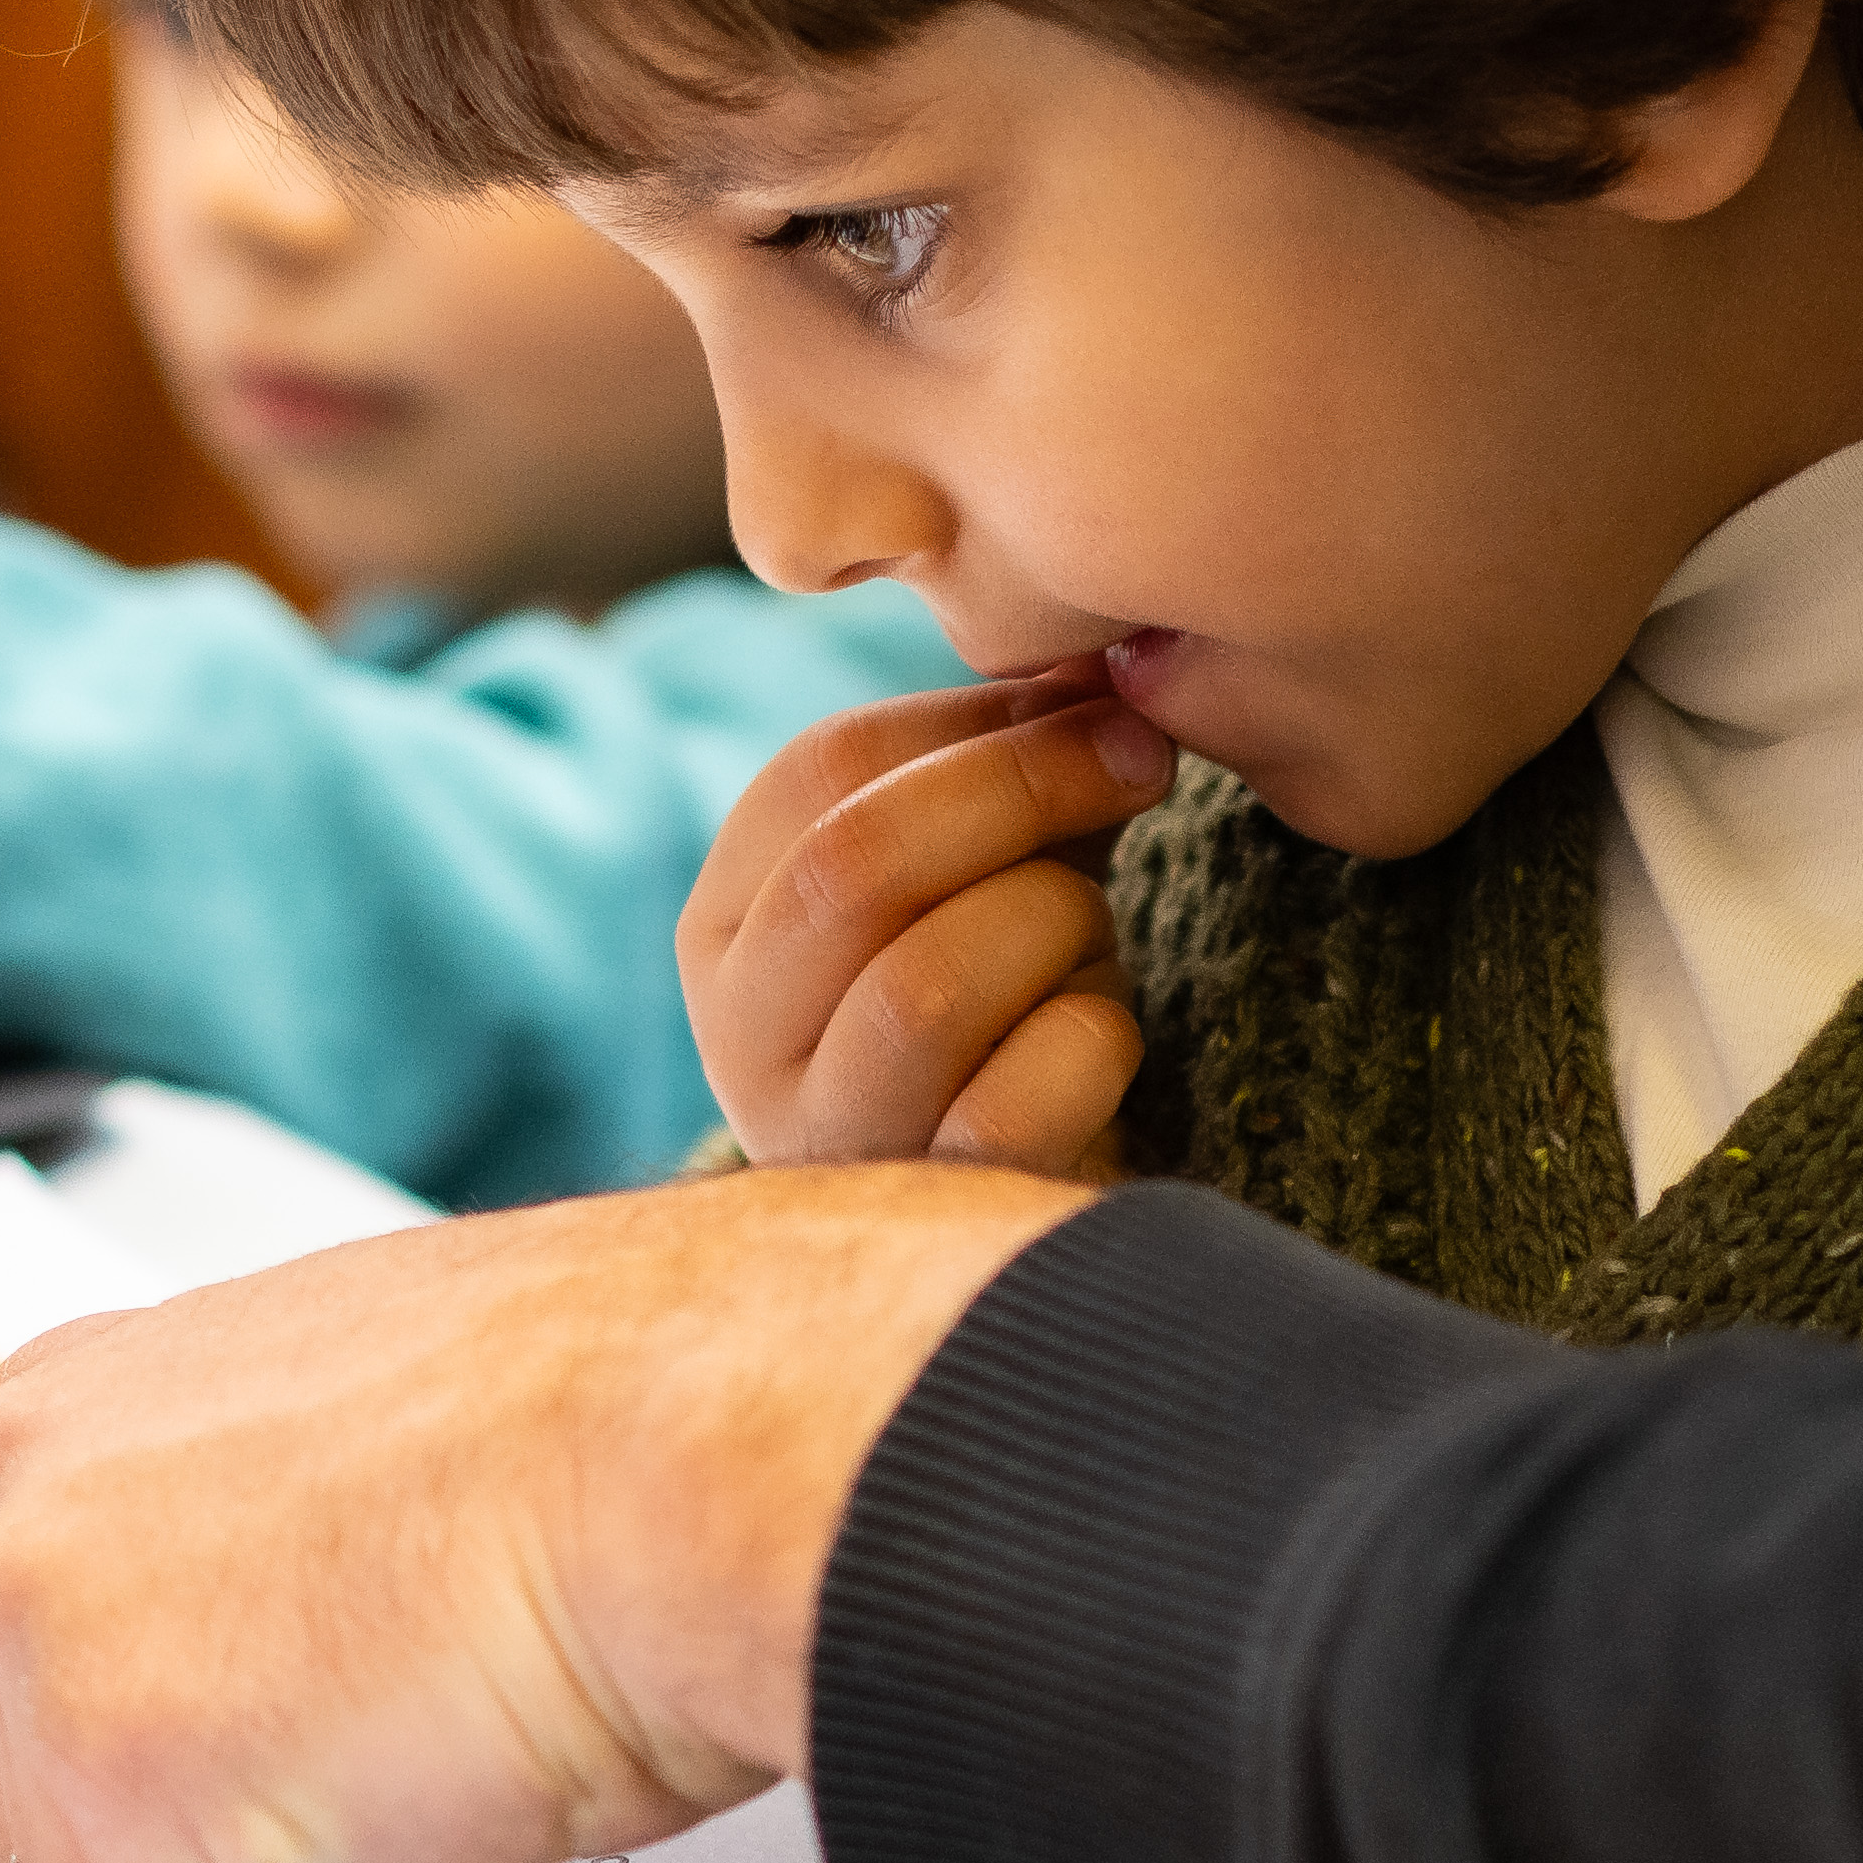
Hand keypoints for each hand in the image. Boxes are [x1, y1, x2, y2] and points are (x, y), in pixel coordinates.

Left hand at [0, 1173, 1073, 1862]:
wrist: (726, 1426)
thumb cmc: (621, 1436)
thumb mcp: (364, 1473)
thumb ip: (229, 1590)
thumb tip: (274, 1729)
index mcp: (69, 1430)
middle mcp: (15, 1515)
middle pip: (47, 1842)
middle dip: (238, 1857)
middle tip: (416, 1713)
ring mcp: (46, 1652)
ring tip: (468, 1715)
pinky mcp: (124, 1785)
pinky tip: (465, 1775)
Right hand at [685, 671, 1174, 1176]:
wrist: (1020, 1203)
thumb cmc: (1002, 993)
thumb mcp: (979, 865)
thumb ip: (1005, 758)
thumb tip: (1089, 653)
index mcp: (724, 924)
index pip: (820, 770)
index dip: (976, 718)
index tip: (1094, 703)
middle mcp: (741, 1036)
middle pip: (857, 866)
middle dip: (1023, 790)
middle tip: (1138, 764)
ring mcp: (824, 1136)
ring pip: (927, 988)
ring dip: (1054, 927)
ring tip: (1090, 936)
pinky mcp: (924, 1209)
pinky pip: (1018, 1101)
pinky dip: (1092, 1042)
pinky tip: (1102, 1033)